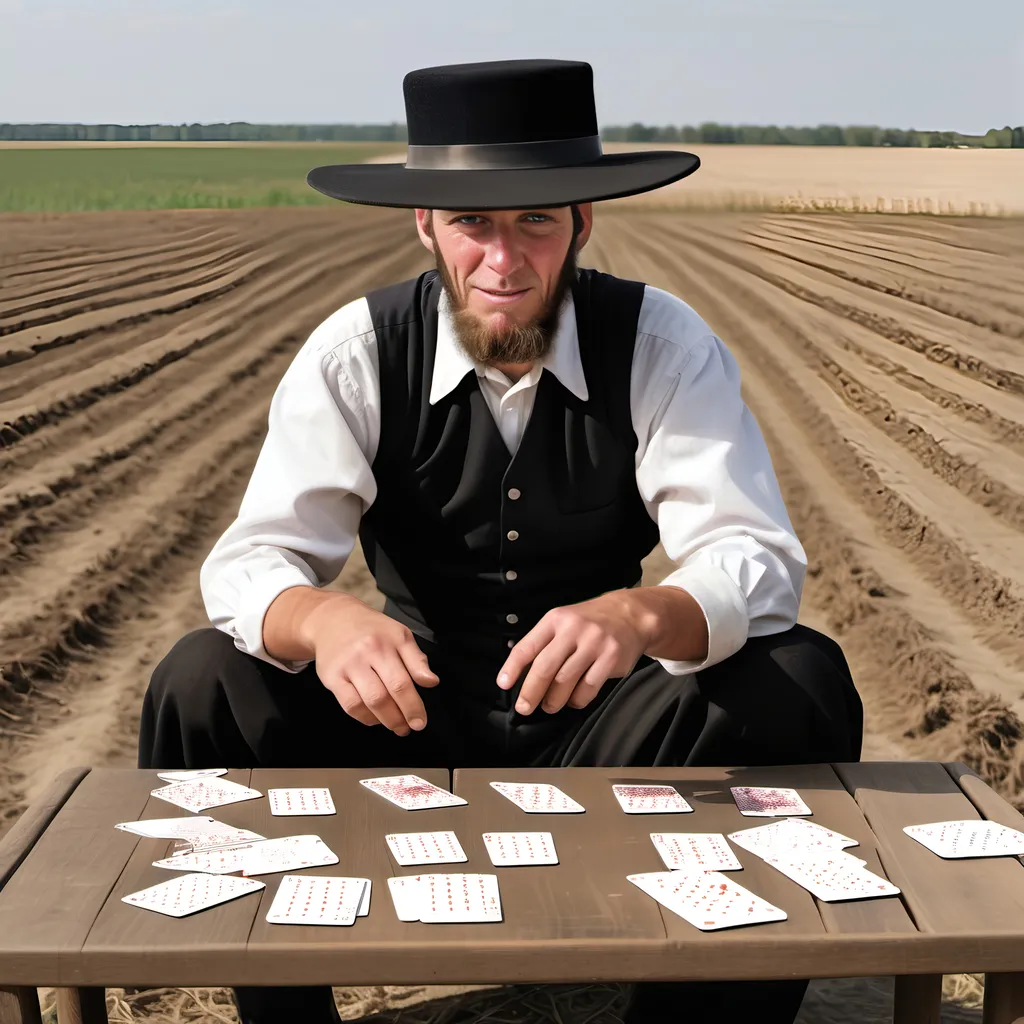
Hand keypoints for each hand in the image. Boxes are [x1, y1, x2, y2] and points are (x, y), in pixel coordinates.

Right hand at [304, 594, 438, 734]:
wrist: (333, 619)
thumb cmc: (372, 629)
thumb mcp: (400, 635)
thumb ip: (416, 659)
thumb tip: (432, 682)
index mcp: (388, 642)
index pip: (403, 680)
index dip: (413, 705)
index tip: (421, 721)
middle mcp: (367, 653)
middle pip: (386, 694)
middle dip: (401, 716)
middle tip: (410, 727)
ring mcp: (347, 666)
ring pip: (368, 701)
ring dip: (385, 720)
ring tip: (396, 726)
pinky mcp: (331, 677)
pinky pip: (350, 705)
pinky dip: (364, 717)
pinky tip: (375, 719)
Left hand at [496, 591, 653, 714]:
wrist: (631, 614)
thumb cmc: (590, 622)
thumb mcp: (564, 621)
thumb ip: (544, 642)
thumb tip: (520, 674)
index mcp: (556, 619)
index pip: (527, 646)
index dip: (512, 668)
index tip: (504, 685)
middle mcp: (573, 629)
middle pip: (545, 667)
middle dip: (530, 692)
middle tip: (524, 707)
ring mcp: (594, 643)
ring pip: (565, 681)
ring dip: (553, 700)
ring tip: (549, 705)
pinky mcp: (611, 658)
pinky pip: (588, 688)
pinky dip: (577, 699)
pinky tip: (573, 700)